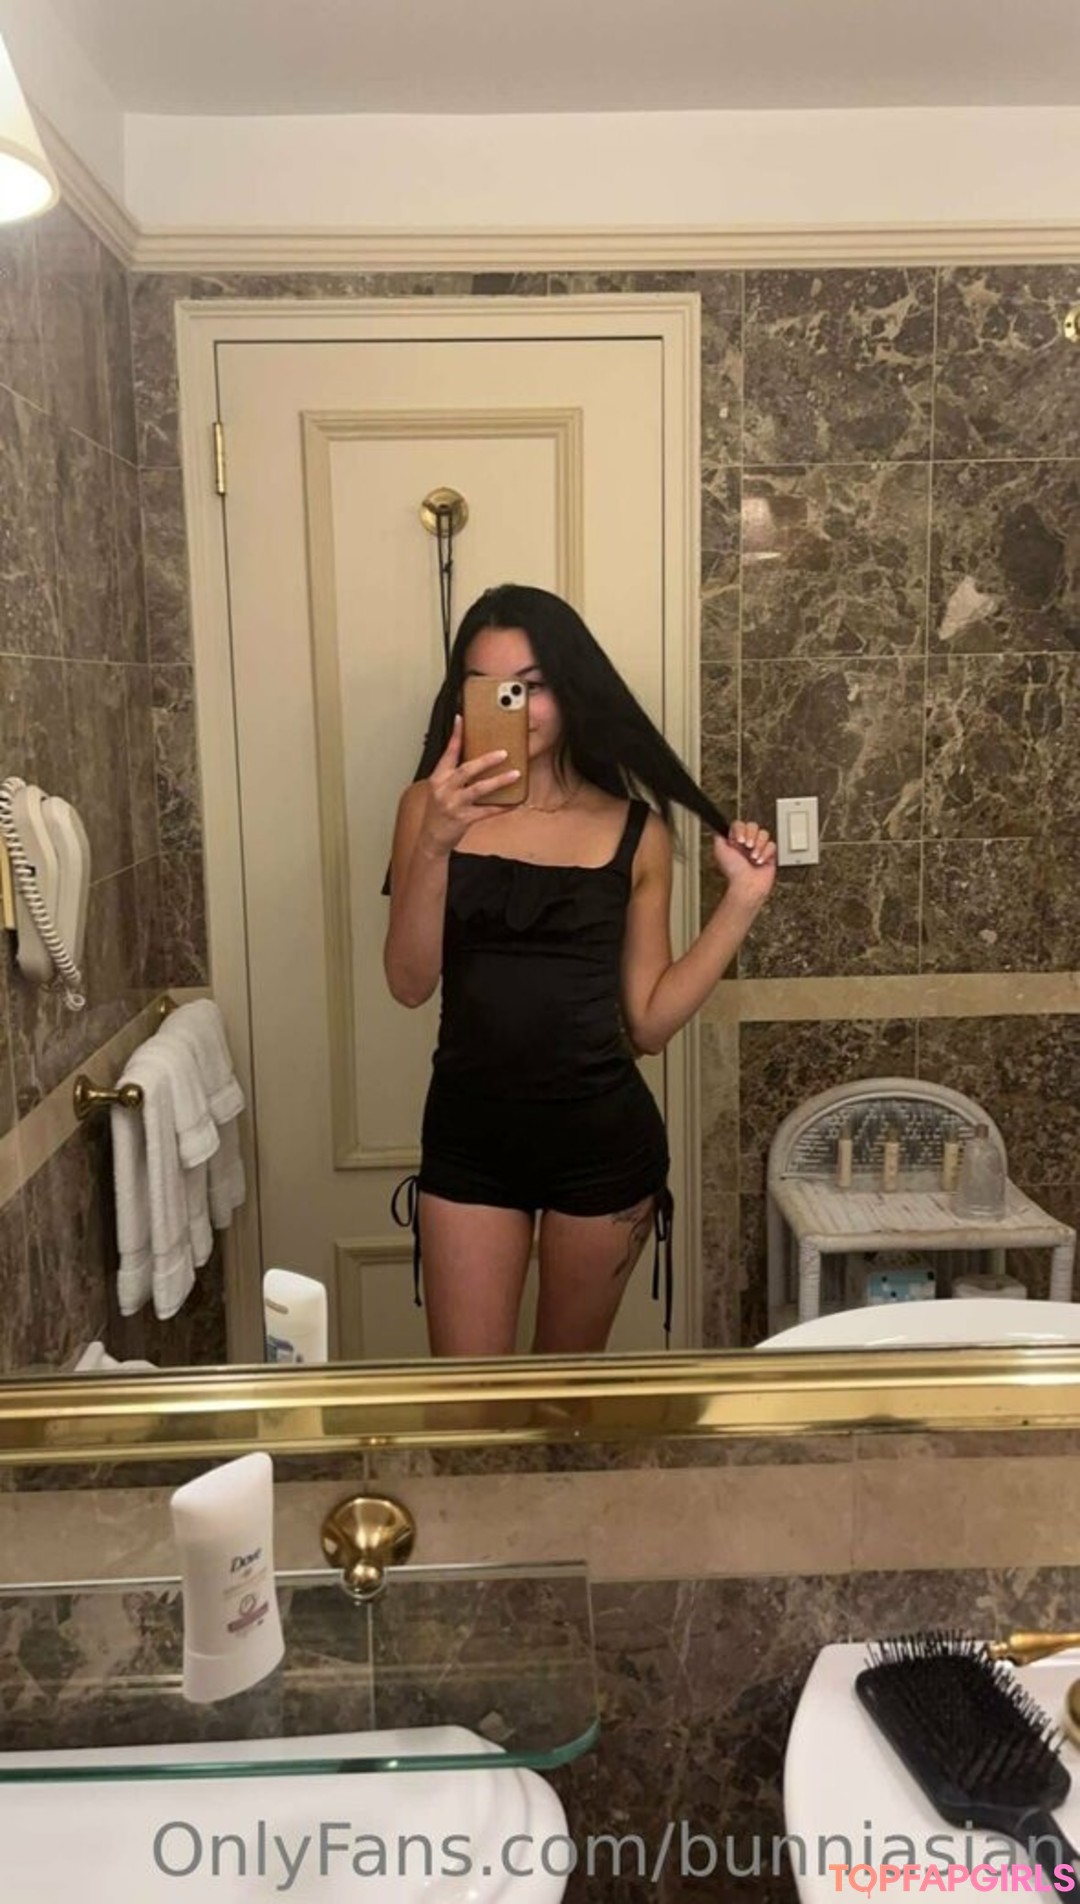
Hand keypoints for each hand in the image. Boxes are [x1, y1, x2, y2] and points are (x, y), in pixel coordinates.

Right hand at [418, 716, 521, 854]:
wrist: (431, 838)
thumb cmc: (438, 811)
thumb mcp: (440, 789)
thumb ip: (453, 775)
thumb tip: (475, 758)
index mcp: (438, 778)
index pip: (448, 753)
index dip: (455, 736)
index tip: (462, 719)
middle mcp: (444, 789)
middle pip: (466, 770)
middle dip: (486, 761)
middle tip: (504, 753)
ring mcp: (453, 805)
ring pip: (478, 789)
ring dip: (498, 781)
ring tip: (515, 774)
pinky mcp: (463, 819)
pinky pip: (486, 811)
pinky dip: (501, 806)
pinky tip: (514, 802)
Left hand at [711, 819, 776, 906]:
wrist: (746, 885)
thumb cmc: (733, 872)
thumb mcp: (719, 851)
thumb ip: (719, 837)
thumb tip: (720, 829)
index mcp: (735, 842)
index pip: (739, 824)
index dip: (740, 829)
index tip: (739, 839)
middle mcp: (746, 844)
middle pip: (753, 825)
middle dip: (751, 835)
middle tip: (747, 846)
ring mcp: (758, 849)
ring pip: (764, 834)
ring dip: (758, 845)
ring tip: (753, 857)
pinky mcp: (769, 856)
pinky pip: (772, 845)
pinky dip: (766, 853)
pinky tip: (760, 861)